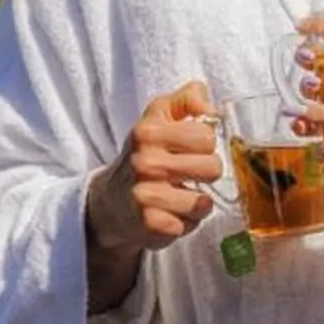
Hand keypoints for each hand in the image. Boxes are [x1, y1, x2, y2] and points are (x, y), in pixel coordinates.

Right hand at [83, 81, 220, 309]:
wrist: (111, 200)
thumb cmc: (145, 153)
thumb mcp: (159, 116)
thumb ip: (188, 99)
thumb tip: (211, 107)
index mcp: (148, 132)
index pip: (207, 135)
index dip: (204, 143)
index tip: (189, 148)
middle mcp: (144, 163)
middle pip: (213, 168)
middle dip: (206, 172)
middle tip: (187, 173)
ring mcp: (145, 196)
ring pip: (204, 201)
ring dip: (198, 201)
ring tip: (179, 195)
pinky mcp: (151, 224)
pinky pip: (192, 224)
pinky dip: (187, 222)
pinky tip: (171, 213)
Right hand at [289, 20, 323, 133]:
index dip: (322, 27)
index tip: (303, 26)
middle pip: (321, 60)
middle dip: (307, 56)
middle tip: (305, 59)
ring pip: (313, 88)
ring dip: (306, 87)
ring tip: (311, 90)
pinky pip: (315, 121)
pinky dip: (304, 121)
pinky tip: (303, 124)